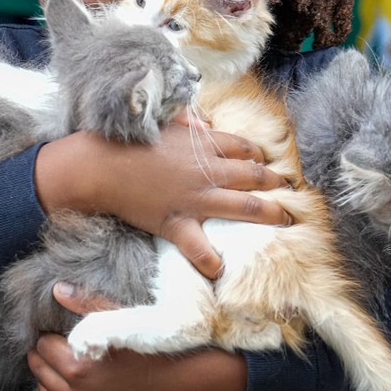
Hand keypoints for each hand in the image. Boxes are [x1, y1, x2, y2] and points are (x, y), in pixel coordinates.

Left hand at [26, 283, 245, 390]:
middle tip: (53, 347)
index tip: (53, 331)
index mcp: (78, 368)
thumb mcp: (121, 319)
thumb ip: (85, 305)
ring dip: (55, 382)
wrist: (188, 386)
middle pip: (42, 375)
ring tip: (63, 367)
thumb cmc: (155, 348)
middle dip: (44, 359)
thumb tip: (57, 289)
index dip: (46, 336)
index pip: (42, 348)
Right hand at [34, 122, 290, 277]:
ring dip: (270, 213)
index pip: (245, 147)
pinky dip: (213, 261)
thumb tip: (203, 125)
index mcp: (204, 145)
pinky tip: (222, 268)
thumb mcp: (163, 123)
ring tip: (286, 219)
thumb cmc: (128, 140)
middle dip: (276, 182)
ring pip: (245, 208)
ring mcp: (196, 200)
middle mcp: (207, 172)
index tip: (266, 160)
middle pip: (254, 176)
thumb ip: (189, 125)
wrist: (100, 166)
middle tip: (290, 187)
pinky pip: (201, 249)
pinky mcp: (177, 224)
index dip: (259, 154)